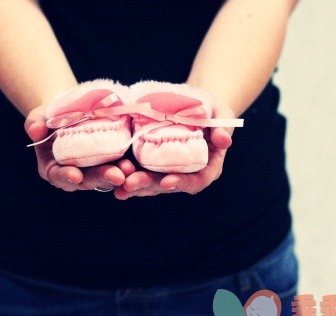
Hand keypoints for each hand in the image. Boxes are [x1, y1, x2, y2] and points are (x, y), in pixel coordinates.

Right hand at [24, 106, 125, 191]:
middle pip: (87, 180)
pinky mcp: (107, 163)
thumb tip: (35, 131)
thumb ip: (34, 123)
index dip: (66, 177)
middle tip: (117, 176)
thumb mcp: (39, 116)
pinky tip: (134, 164)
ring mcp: (91, 170)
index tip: (76, 175)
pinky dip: (124, 166)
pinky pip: (116, 167)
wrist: (69, 111)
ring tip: (129, 169)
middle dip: (101, 178)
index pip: (58, 176)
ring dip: (118, 174)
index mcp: (53, 169)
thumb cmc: (49, 116)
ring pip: (104, 177)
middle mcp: (73, 174)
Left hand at [114, 105, 234, 199]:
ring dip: (134, 185)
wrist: (196, 108)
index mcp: (207, 168)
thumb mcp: (222, 114)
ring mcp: (168, 172)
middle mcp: (186, 175)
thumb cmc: (212, 111)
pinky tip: (111, 176)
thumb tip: (224, 140)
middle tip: (130, 184)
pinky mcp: (153, 165)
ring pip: (150, 184)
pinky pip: (139, 172)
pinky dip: (126, 175)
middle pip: (167, 185)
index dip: (181, 183)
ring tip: (118, 185)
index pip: (195, 181)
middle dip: (148, 185)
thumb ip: (224, 126)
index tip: (166, 182)